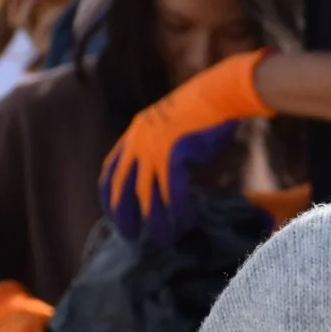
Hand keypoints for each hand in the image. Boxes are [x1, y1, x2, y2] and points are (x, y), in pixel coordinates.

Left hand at [101, 50, 274, 241]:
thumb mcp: (173, 126)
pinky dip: (179, 208)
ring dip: (154, 220)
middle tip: (130, 236)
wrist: (220, 92)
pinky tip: (187, 220)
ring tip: (163, 239)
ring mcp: (154, 149)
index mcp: (134, 134)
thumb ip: (164, 147)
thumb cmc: (206, 109)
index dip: (109, 195)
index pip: (111, 169)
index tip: (113, 213)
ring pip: (147, 194)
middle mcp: (138, 143)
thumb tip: (170, 172)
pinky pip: (173, 190)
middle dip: (123, 213)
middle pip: (120, 186)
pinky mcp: (174, 154)